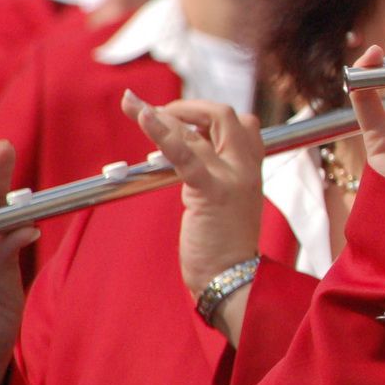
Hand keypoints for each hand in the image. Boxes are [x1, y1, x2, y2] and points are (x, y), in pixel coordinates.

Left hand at [124, 93, 263, 304]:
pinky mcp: (212, 191)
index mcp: (251, 170)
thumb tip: (186, 155)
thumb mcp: (225, 204)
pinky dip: (161, 131)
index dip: (208, 114)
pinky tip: (143, 116)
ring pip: (198, 130)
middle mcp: (246, 168)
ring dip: (162, 113)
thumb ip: (214, 176)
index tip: (180, 118)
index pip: (241, 124)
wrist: (234, 280)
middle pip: (224, 115)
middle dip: (187, 106)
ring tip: (133, 104)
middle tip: (156, 111)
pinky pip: (185, 153)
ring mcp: (232, 177)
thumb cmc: (224, 249)